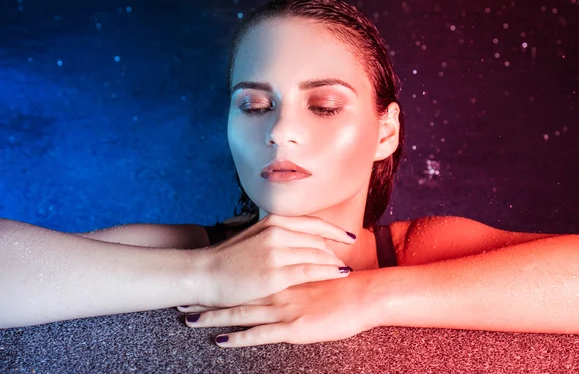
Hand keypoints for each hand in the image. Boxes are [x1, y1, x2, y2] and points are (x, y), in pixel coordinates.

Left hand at [178, 270, 377, 347]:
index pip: (245, 278)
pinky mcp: (292, 326)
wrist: (362, 295)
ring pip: (241, 313)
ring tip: (191, 320)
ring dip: (215, 317)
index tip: (200, 283)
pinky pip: (259, 334)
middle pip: (236, 295)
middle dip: (209, 299)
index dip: (222, 282)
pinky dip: (238, 338)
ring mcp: (283, 308)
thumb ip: (295, 272)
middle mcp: (277, 289)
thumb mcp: (314, 272)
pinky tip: (221, 340)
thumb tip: (281, 271)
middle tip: (183, 303)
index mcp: (282, 274)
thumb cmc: (342, 284)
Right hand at [191, 214, 355, 307]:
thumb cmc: (229, 259)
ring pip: (317, 254)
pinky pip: (312, 270)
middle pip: (318, 239)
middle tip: (345, 259)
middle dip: (334, 250)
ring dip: (334, 261)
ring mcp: (277, 252)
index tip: (348, 236)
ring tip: (345, 269)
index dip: (334, 230)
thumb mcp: (254, 237)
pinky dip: (330, 271)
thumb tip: (300, 239)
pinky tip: (341, 274)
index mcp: (273, 221)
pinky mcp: (276, 274)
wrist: (204, 275)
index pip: (313, 223)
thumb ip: (277, 235)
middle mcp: (277, 232)